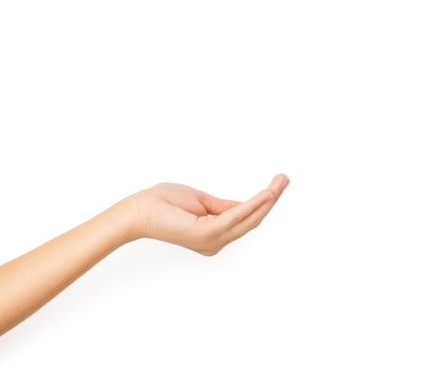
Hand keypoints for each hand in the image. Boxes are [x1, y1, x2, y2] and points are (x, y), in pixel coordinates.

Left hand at [126, 174, 288, 254]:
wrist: (137, 211)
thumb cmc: (163, 204)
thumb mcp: (202, 201)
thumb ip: (225, 206)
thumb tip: (248, 204)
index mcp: (215, 235)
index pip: (246, 219)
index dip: (264, 201)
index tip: (278, 183)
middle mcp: (216, 242)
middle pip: (253, 220)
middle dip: (272, 199)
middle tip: (285, 179)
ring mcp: (212, 240)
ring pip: (249, 219)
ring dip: (268, 200)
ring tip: (281, 182)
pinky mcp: (206, 234)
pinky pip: (236, 217)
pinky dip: (253, 205)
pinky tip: (266, 194)